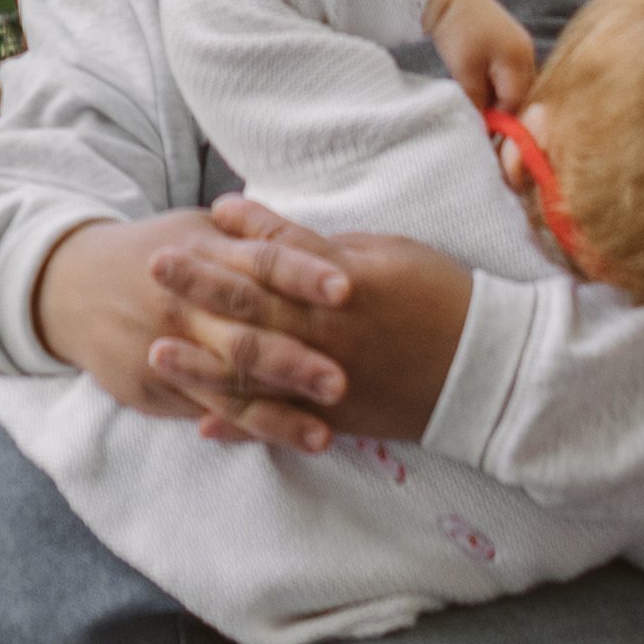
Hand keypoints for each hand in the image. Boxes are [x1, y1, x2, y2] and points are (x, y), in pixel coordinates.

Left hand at [134, 205, 476, 457]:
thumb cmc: (438, 295)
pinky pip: (282, 423)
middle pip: (251, 311)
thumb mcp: (380, 253)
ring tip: (157, 354)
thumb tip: (250, 218)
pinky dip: (243, 425)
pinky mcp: (339, 417)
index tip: (186, 227)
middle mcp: (327, 335)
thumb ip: (310, 243)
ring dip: (202, 366)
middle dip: (198, 291)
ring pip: (256, 374)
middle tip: (152, 272)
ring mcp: (330, 382)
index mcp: (338, 288)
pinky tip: (202, 425)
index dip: (225, 246)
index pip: (271, 261)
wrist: (490, 368)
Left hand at [413, 0, 539, 117]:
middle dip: (503, 112)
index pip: (517, 102)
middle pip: (521, 94)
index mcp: (520, 59)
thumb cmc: (455, 30)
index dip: (503, 123)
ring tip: (478, 110)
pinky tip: (479, 92)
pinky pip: (508, 73)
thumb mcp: (465, 71)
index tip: (485, 137)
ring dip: (499, 100)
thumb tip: (483, 128)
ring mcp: (519, 45)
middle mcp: (527, 52)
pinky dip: (496, 86)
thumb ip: (478, 101)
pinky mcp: (507, 41)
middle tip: (482, 127)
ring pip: (514, 84)